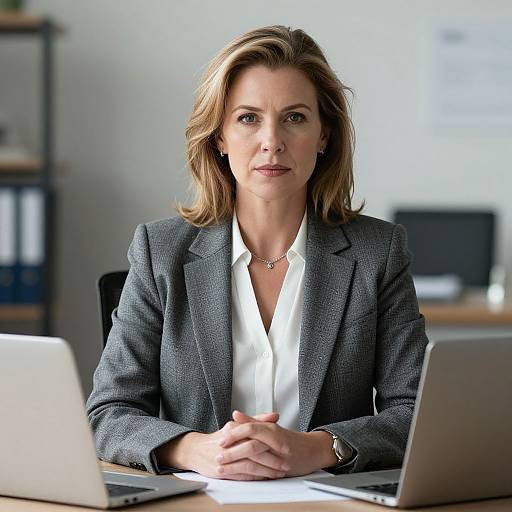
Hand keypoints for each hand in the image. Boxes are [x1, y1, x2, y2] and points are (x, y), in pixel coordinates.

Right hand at [158, 411, 287, 479]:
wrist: (196, 450)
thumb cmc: (221, 438)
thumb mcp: (237, 426)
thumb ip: (257, 420)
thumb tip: (275, 415)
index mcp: (234, 429)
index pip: (256, 434)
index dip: (272, 441)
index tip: (286, 447)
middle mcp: (229, 443)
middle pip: (254, 451)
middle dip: (272, 459)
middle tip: (285, 463)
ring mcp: (225, 458)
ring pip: (249, 465)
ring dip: (266, 471)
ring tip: (278, 473)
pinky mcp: (222, 471)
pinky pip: (241, 476)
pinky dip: (255, 478)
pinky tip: (264, 478)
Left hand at [217, 411, 336, 476]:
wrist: (313, 450)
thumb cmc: (289, 439)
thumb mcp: (270, 427)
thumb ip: (252, 421)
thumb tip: (235, 414)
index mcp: (270, 428)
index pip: (249, 428)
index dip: (234, 434)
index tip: (220, 440)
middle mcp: (275, 439)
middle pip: (251, 444)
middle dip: (232, 452)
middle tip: (218, 456)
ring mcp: (279, 454)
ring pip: (256, 459)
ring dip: (237, 464)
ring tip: (223, 468)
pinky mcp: (282, 468)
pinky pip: (264, 472)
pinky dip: (250, 475)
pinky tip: (240, 478)